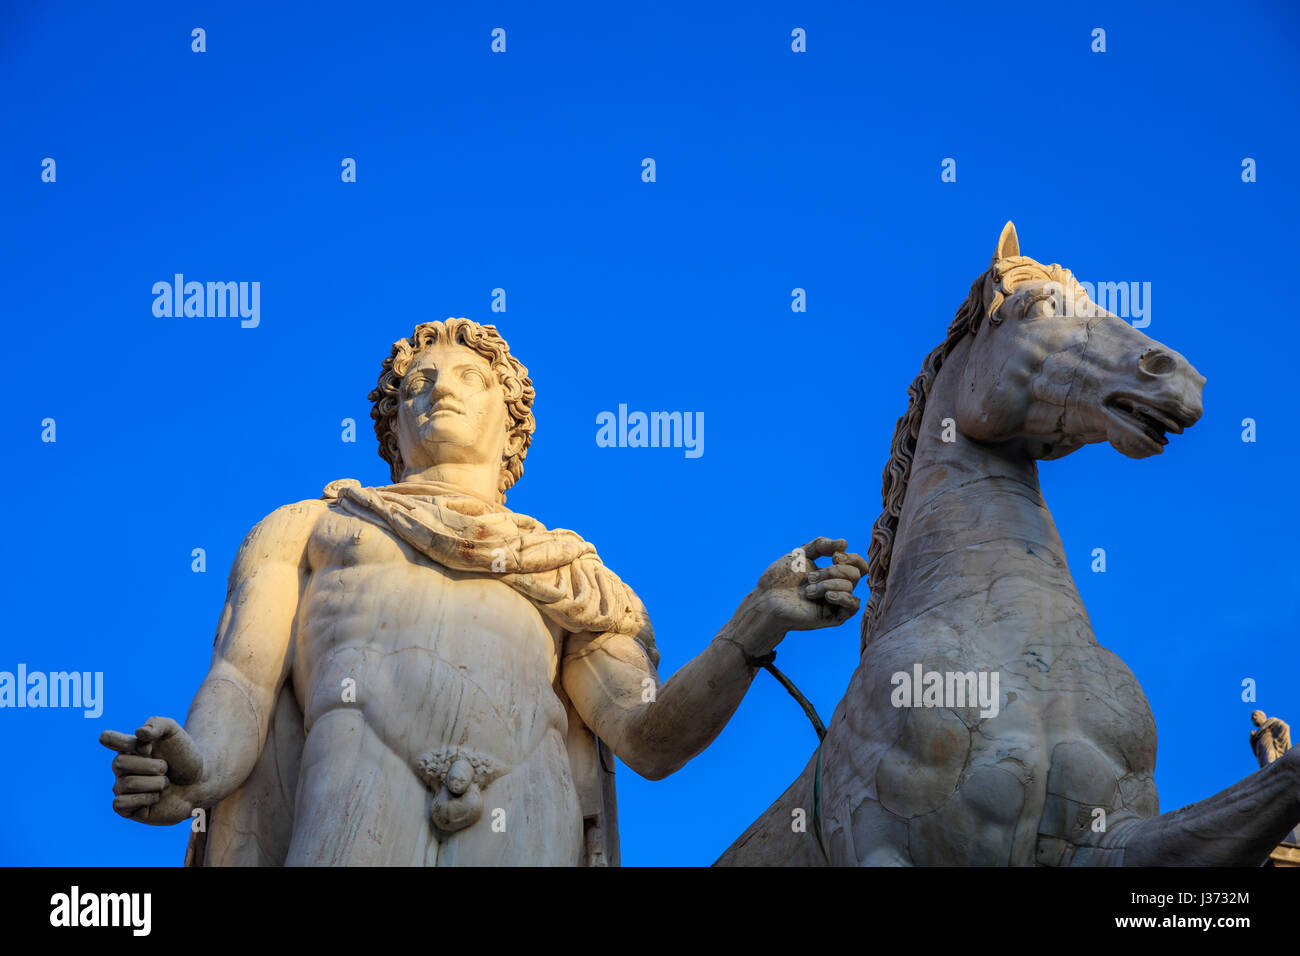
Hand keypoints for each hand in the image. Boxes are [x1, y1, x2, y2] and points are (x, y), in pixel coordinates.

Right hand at [100, 717, 205, 825]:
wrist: (199, 782)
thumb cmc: (184, 756)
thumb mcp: (174, 732)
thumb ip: (157, 724)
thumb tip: (139, 733)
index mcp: (128, 747)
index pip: (108, 738)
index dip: (127, 742)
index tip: (148, 746)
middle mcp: (121, 768)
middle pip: (118, 763)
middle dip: (152, 766)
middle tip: (166, 768)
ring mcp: (122, 788)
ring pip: (126, 784)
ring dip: (156, 783)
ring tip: (165, 783)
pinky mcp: (126, 808)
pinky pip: (121, 803)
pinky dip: (145, 799)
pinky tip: (156, 797)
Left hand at [753, 537, 867, 633]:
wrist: (767, 600)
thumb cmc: (780, 578)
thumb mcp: (801, 554)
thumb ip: (821, 545)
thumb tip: (845, 543)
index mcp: (831, 573)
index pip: (858, 564)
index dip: (852, 558)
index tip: (834, 556)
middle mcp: (836, 587)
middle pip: (854, 573)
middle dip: (833, 570)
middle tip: (810, 578)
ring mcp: (835, 602)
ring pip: (851, 586)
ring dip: (828, 583)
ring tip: (807, 590)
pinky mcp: (833, 617)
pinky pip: (853, 606)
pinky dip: (843, 596)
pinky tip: (827, 595)